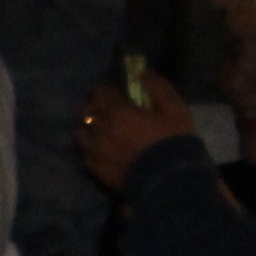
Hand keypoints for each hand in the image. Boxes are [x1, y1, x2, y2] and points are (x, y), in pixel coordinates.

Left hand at [77, 68, 198, 190]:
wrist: (169, 182)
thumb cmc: (174, 142)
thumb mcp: (175, 110)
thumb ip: (158, 89)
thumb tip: (143, 74)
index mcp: (117, 112)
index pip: (100, 93)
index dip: (105, 91)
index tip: (113, 92)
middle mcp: (100, 128)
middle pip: (86, 111)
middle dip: (93, 106)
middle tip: (103, 108)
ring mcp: (94, 150)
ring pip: (80, 131)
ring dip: (87, 126)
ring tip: (97, 128)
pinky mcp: (94, 169)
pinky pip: (84, 153)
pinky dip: (88, 147)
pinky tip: (99, 147)